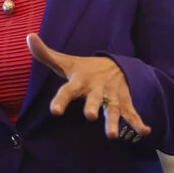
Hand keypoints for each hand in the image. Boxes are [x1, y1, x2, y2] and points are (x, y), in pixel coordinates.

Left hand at [27, 33, 150, 140]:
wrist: (116, 65)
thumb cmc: (85, 69)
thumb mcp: (66, 62)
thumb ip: (46, 55)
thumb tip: (29, 37)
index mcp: (80, 81)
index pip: (67, 91)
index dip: (61, 100)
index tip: (55, 112)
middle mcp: (97, 89)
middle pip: (95, 99)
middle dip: (93, 107)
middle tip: (91, 116)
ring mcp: (112, 96)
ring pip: (112, 110)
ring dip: (113, 121)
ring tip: (113, 135)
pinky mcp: (124, 102)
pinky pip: (131, 112)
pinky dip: (138, 122)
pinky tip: (144, 132)